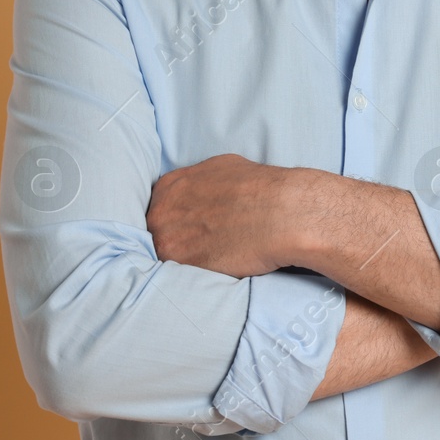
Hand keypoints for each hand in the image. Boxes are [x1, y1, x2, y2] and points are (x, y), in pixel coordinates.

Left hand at [147, 153, 294, 276]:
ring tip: (211, 254)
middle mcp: (162, 210)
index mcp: (170, 185)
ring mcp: (168, 238)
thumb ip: (200, 182)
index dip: (177, 217)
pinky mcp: (181, 264)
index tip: (192, 224)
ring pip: (165, 253)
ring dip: (183, 255)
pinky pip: (177, 271)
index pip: (160, 206)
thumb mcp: (222, 168)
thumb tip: (201, 192)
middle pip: (157, 230)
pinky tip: (215, 263)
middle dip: (176, 236)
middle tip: (202, 241)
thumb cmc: (261, 188)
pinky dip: (193, 271)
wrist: (282, 213)